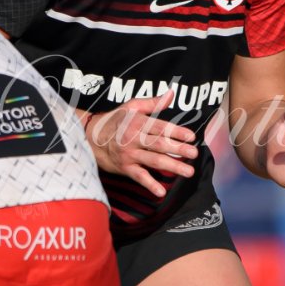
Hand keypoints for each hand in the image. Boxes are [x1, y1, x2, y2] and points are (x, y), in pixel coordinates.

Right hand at [83, 95, 198, 197]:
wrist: (90, 138)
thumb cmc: (115, 121)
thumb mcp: (131, 107)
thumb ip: (153, 102)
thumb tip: (171, 93)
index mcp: (137, 123)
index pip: (160, 127)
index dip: (176, 132)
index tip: (191, 137)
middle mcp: (133, 139)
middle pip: (159, 144)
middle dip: (178, 149)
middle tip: (194, 154)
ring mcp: (129, 154)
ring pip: (153, 160)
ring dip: (172, 166)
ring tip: (189, 171)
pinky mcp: (125, 167)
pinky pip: (139, 177)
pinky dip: (150, 184)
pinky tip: (161, 191)